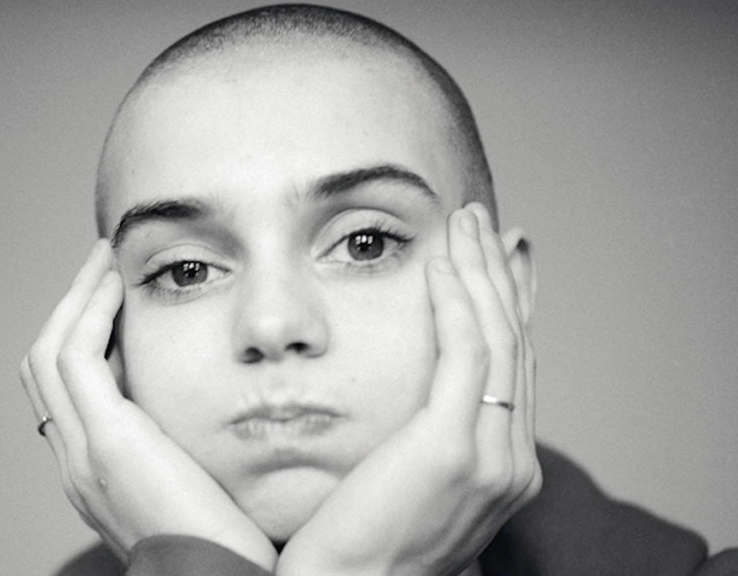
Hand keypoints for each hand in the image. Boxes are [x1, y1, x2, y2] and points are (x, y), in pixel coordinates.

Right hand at [19, 240, 276, 569]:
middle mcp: (74, 463)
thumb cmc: (225, 545)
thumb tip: (194, 397)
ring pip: (49, 353)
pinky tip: (116, 286)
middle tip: (100, 266)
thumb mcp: (191, 482)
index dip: (78, 336)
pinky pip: (77, 358)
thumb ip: (176, 443)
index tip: (112, 297)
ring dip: (75, 299)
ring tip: (104, 260)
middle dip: (68, 308)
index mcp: (91, 472)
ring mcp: (83, 455)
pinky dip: (91, 313)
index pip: (61, 390)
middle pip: (41, 365)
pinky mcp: (109, 444)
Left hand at [277, 204, 540, 575]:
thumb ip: (428, 441)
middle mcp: (512, 462)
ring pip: (496, 338)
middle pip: (514, 345)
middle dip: (500, 277)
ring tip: (465, 222)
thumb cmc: (358, 545)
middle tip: (485, 225)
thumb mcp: (409, 486)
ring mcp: (492, 457)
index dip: (510, 308)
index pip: (514, 369)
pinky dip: (455, 299)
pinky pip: (462, 352)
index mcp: (504, 470)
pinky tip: (441, 261)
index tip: (501, 263)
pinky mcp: (454, 448)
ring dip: (480, 271)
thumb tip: (418, 398)